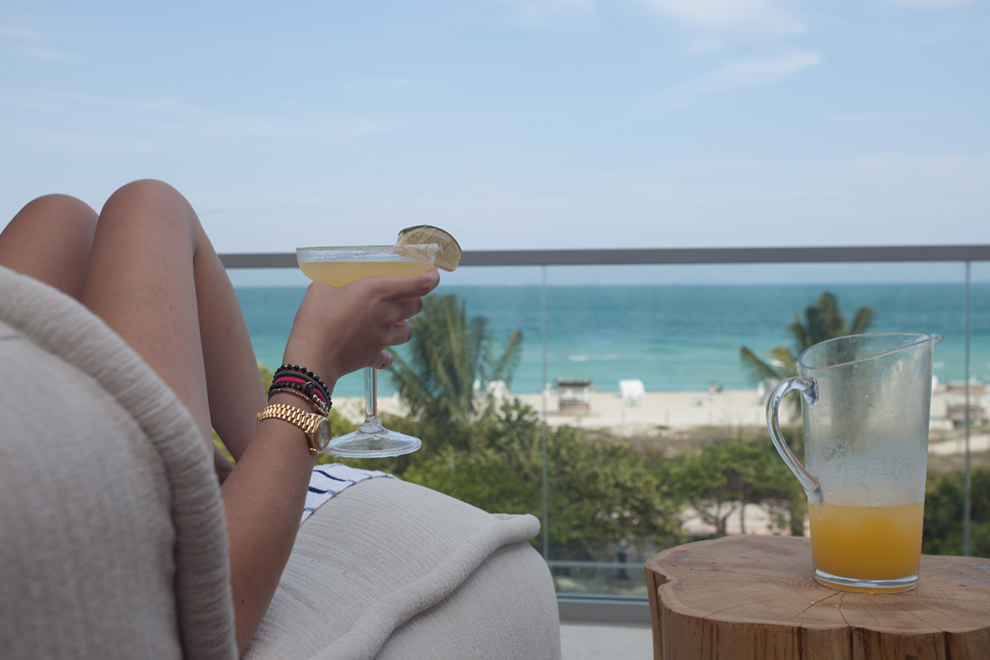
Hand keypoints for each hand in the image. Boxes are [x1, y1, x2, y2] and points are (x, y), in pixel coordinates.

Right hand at [282, 269, 439, 388]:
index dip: (431, 278)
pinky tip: (376, 351)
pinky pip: (388, 357)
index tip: (433, 274)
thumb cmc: (315, 317)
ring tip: (391, 323)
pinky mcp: (374, 357)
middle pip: (416, 307)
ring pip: (408, 332)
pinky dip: (385, 355)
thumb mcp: (320, 289)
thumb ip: (331, 285)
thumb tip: (329, 287)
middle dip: (413, 301)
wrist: (312, 355)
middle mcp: (387, 314)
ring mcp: (383, 337)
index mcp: (379, 291)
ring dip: (403, 326)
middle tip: (403, 297)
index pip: (420, 284)